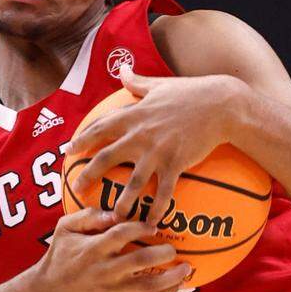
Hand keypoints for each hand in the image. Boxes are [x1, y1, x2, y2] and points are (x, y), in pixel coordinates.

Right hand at [32, 209, 190, 291]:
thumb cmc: (59, 256)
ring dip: (171, 277)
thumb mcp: (64, 229)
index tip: (153, 225)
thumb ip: (86, 216)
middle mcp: (104, 270)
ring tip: (187, 268)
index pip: (121, 234)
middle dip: (161, 253)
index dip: (140, 227)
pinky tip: (178, 285)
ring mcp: (111, 289)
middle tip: (173, 247)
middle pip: (140, 261)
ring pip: (147, 285)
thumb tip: (112, 212)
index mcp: (93, 249)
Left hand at [68, 64, 244, 223]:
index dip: (82, 139)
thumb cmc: (191, 93)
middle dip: (88, 174)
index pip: (100, 128)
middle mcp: (140, 134)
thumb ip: (137, 82)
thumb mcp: (159, 85)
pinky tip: (151, 223)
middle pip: (107, 157)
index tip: (69, 150)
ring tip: (113, 217)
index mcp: (134, 115)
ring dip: (122, 201)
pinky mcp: (177, 163)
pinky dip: (157, 209)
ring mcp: (158, 151)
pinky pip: (164, 191)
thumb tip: (122, 69)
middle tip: (76, 189)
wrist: (221, 104)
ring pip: (133, 182)